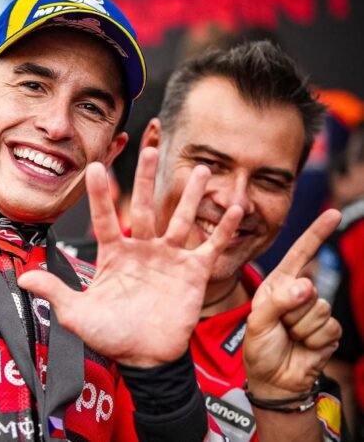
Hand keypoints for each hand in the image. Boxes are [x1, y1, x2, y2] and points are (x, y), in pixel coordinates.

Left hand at [19, 147, 242, 366]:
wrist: (144, 358)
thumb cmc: (110, 336)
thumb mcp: (77, 314)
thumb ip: (54, 291)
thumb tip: (23, 277)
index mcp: (114, 255)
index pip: (104, 218)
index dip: (99, 194)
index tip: (95, 166)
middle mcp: (142, 250)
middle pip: (144, 207)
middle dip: (146, 179)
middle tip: (150, 148)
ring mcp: (169, 258)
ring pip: (180, 219)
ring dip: (189, 195)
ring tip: (198, 169)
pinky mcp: (193, 272)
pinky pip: (211, 245)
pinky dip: (223, 228)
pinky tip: (234, 206)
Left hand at [243, 210, 342, 397]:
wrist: (272, 379)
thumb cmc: (259, 347)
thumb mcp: (258, 321)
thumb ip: (279, 302)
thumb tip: (307, 286)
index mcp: (279, 285)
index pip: (300, 254)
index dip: (317, 234)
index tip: (334, 214)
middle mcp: (299, 294)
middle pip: (308, 287)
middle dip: (290, 310)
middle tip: (279, 327)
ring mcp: (315, 312)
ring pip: (317, 309)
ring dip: (299, 327)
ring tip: (289, 336)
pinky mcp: (328, 330)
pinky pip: (327, 327)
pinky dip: (312, 339)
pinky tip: (303, 345)